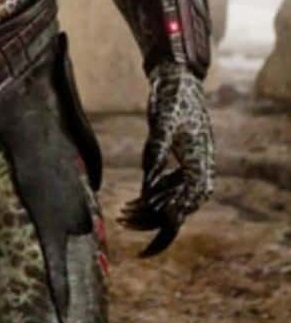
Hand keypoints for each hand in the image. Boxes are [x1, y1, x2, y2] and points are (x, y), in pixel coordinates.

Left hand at [119, 61, 213, 256]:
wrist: (179, 80)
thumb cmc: (173, 99)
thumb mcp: (164, 123)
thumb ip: (156, 151)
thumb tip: (146, 185)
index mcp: (200, 170)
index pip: (182, 211)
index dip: (160, 228)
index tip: (140, 242)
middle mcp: (200, 175)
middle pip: (177, 212)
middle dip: (149, 220)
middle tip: (121, 220)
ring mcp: (193, 170)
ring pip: (172, 202)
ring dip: (148, 210)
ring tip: (122, 212)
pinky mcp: (184, 165)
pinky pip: (170, 190)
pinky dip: (152, 196)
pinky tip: (135, 198)